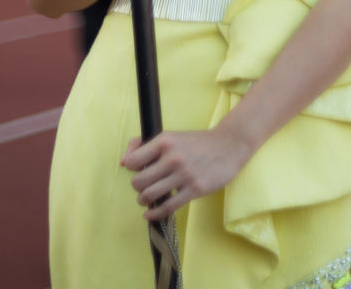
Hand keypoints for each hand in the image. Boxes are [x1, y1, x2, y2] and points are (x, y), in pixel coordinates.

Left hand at [121, 124, 252, 220]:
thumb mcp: (170, 136)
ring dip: (144, 200)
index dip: (132, 168)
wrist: (228, 145)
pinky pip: (167, 207)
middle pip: (139, 182)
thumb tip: (123, 162)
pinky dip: (154, 213)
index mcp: (164, 141)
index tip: (139, 170)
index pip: (133, 161)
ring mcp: (183, 174)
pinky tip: (150, 213)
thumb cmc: (196, 142)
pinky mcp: (194, 189)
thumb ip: (143, 144)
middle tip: (143, 187)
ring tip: (147, 199)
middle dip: (137, 188)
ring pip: (150, 195)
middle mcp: (172, 157)